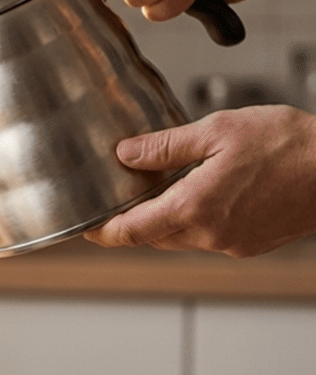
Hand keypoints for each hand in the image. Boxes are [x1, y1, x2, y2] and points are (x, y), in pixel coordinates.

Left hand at [83, 105, 315, 256]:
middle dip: (133, 222)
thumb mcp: (219, 130)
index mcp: (194, 208)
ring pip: (180, 238)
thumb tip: (126, 153)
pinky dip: (195, 221)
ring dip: (165, 220)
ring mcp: (231, 244)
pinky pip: (208, 237)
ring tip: (161, 191)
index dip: (103, 233)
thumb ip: (166, 146)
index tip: (85, 229)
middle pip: (152, 236)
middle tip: (120, 201)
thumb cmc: (290, 145)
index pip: (131, 232)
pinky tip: (203, 195)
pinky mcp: (250, 244)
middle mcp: (209, 235)